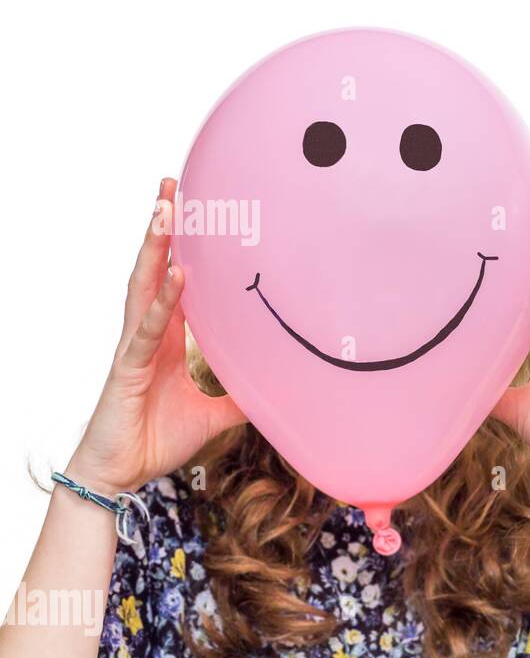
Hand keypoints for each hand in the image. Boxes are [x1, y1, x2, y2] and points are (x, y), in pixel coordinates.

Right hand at [66, 179, 244, 494]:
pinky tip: (178, 275)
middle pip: (155, 268)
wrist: (122, 473)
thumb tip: (278, 386)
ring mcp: (136, 346)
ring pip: (145, 285)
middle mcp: (148, 332)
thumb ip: (242, 395)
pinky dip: (165, 300)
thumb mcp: (215, 414)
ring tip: (166, 207)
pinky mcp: (128, 367)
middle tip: (172, 184)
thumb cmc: (156, 438)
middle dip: (162, 226)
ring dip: (155, 247)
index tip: (196, 209)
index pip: (176, 281)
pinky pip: (149, 328)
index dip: (183, 247)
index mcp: (167, 337)